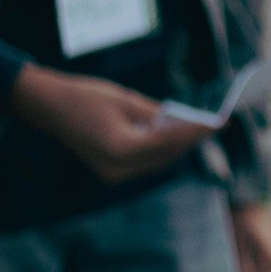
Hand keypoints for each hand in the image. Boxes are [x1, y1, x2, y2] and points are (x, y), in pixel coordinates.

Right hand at [12, 64, 210, 182]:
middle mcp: (117, 169)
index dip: (196, 132)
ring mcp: (113, 174)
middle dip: (192, 141)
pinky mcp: (111, 172)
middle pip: (167, 157)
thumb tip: (184, 123)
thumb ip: (157, 114)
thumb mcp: (126, 99)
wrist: (49, 108)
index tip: (221, 121)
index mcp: (120, 149)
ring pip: (158, 162)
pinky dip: (162, 150)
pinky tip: (177, 134)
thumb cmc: (85, 97)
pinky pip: (145, 163)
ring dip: (179, 147)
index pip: (169, 142)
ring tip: (202, 129)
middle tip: (217, 124)